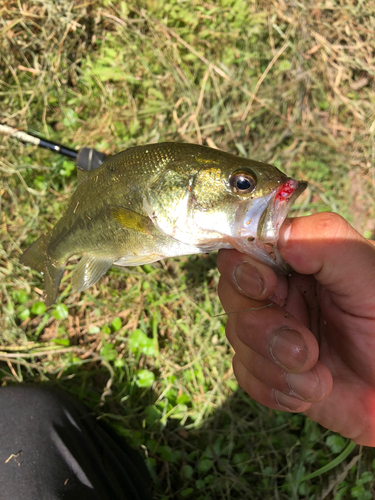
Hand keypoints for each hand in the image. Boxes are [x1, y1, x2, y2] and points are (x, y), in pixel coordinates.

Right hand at [217, 213, 374, 445]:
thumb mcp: (369, 275)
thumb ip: (325, 241)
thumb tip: (277, 235)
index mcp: (298, 262)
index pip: (245, 249)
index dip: (243, 267)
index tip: (265, 286)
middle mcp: (280, 293)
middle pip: (232, 294)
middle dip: (263, 326)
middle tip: (304, 348)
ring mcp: (272, 332)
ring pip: (236, 337)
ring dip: (275, 365)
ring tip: (320, 377)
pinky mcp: (270, 370)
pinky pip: (245, 376)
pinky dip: (275, 389)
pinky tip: (310, 391)